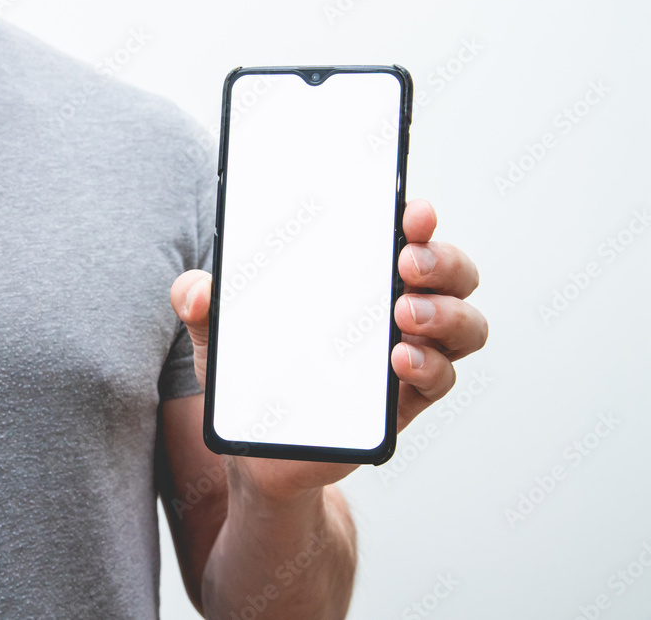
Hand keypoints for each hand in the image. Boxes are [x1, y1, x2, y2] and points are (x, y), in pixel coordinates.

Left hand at [169, 199, 488, 499]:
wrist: (257, 449)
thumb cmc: (249, 373)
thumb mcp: (217, 332)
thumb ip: (200, 303)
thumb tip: (194, 291)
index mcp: (358, 276)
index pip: (404, 235)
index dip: (417, 218)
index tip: (410, 211)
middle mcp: (394, 307)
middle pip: (452, 271)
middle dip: (442, 258)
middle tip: (406, 262)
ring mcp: (406, 354)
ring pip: (465, 323)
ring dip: (446, 312)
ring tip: (402, 315)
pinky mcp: (405, 401)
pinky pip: (443, 378)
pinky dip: (431, 365)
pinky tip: (400, 361)